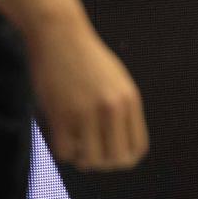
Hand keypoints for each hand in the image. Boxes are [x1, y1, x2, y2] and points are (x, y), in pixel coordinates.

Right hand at [27, 13, 148, 169]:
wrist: (60, 35)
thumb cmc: (86, 58)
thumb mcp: (116, 81)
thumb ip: (122, 110)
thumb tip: (122, 146)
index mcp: (130, 100)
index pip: (138, 148)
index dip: (124, 159)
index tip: (111, 154)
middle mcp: (112, 108)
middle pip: (116, 160)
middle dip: (103, 163)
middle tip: (90, 152)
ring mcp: (87, 112)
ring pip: (90, 160)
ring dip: (82, 159)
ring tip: (76, 144)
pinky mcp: (61, 114)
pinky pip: (64, 153)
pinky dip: (63, 151)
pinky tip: (62, 136)